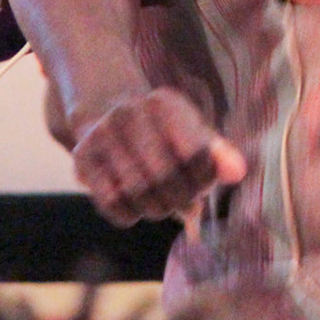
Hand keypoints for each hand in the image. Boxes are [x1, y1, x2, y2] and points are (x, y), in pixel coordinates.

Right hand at [71, 88, 246, 226]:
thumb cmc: (160, 129)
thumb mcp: (192, 130)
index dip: (204, 178)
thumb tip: (237, 173)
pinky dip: (130, 216)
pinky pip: (111, 203)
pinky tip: (137, 207)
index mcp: (164, 104)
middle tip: (185, 202)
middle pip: (165, 176)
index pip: (196, 152)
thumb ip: (217, 152)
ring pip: (138, 193)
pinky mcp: (82, 160)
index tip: (204, 183)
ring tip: (163, 204)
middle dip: (181, 198)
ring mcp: (101, 136)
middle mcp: (129, 114)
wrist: (106, 111)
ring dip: (157, 209)